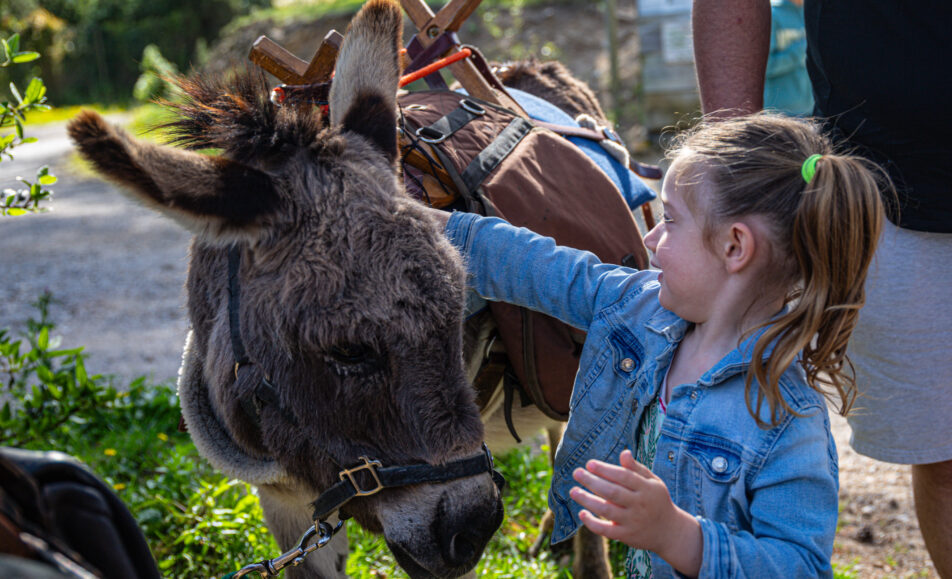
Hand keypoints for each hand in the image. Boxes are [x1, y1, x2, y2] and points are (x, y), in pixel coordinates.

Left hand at [570, 449, 701, 575]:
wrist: (670, 531)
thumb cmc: (657, 500)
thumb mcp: (653, 482)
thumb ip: (636, 468)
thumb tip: (623, 452)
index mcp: (647, 488)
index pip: (624, 476)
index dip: (605, 469)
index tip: (589, 464)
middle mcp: (640, 505)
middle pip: (613, 492)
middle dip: (592, 482)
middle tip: (576, 473)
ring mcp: (633, 521)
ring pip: (607, 510)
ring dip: (587, 500)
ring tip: (573, 491)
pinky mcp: (626, 535)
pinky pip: (606, 530)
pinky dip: (592, 523)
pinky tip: (582, 514)